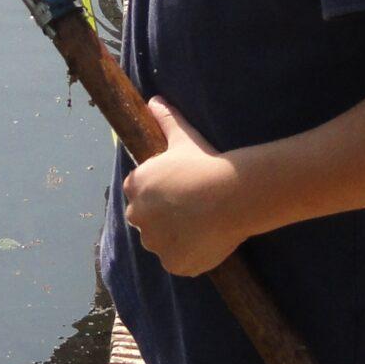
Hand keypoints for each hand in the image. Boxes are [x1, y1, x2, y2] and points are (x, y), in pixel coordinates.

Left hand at [121, 99, 244, 277]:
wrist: (229, 195)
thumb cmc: (204, 163)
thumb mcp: (183, 137)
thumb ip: (166, 120)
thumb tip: (154, 99)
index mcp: (135, 186)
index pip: (139, 193)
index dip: (160, 192)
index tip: (180, 190)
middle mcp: (138, 217)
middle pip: (147, 220)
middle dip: (163, 216)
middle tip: (192, 209)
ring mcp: (155, 244)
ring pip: (161, 242)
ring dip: (174, 237)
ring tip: (201, 225)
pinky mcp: (174, 264)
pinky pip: (178, 261)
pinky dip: (188, 255)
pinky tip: (206, 241)